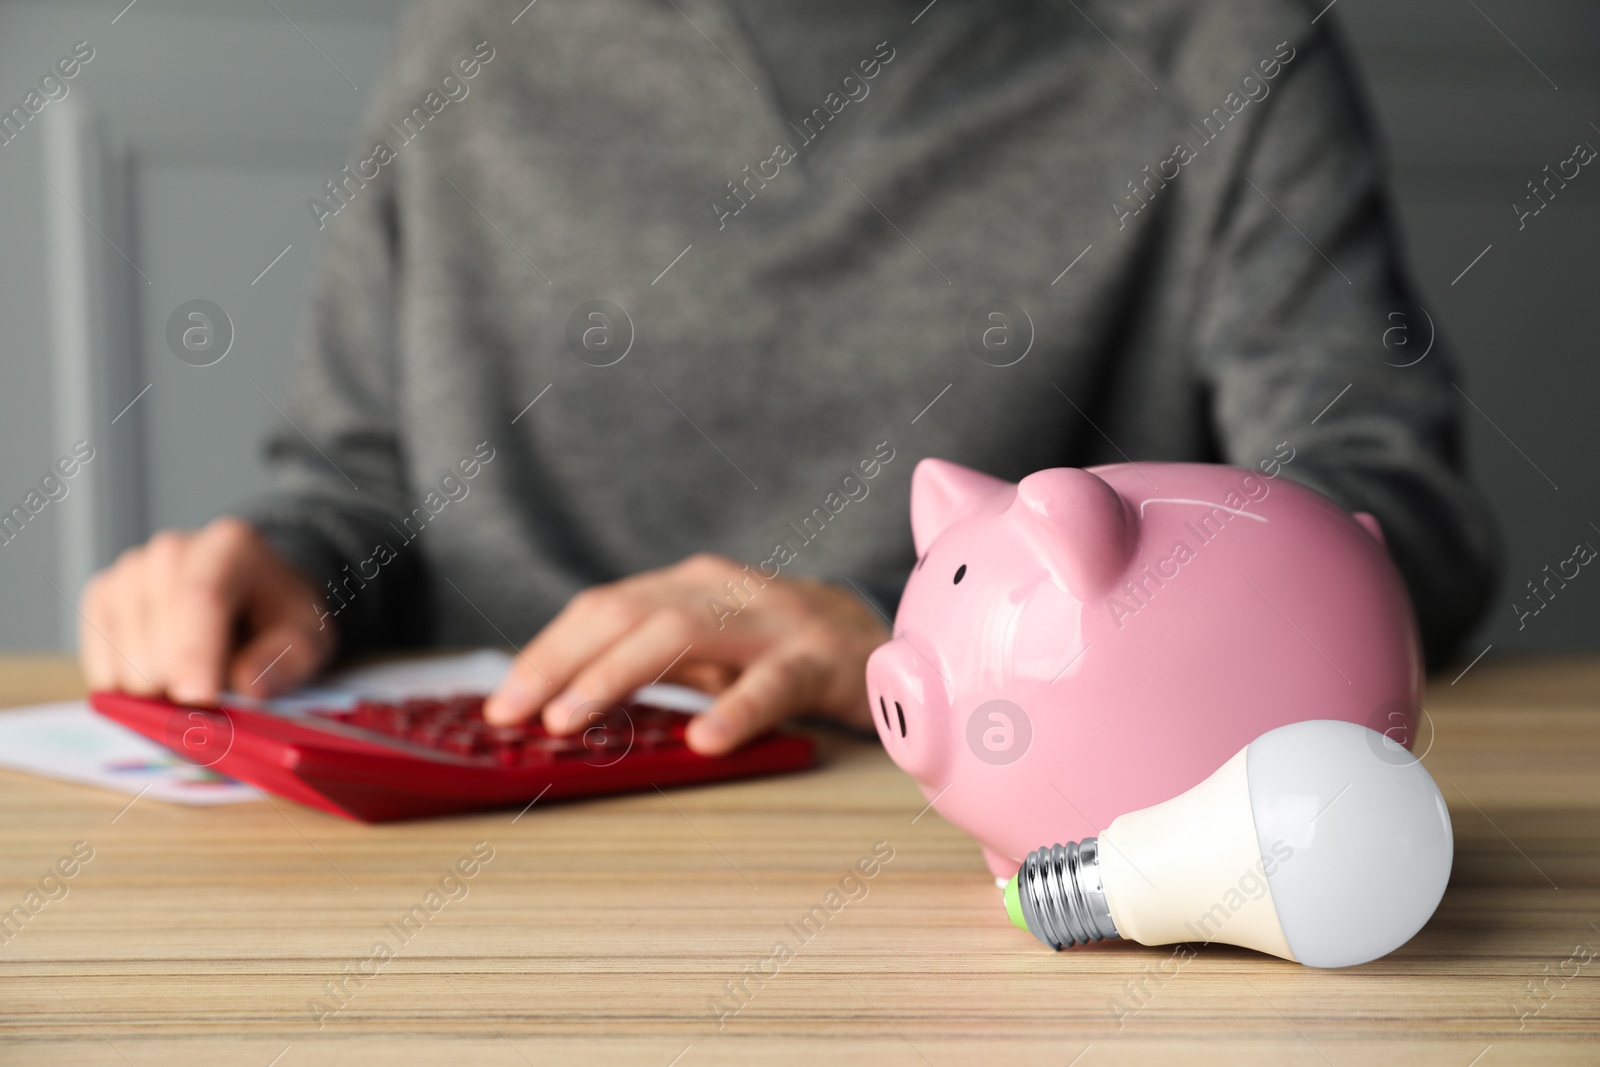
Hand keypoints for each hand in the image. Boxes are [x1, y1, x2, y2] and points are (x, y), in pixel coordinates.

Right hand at [79, 518, 335, 703]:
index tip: (197, 700)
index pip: (201, 597)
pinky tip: (164, 674)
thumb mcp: (307, 637)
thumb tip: (249, 686)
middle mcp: (171, 550)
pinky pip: (101, 665)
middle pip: (159, 636)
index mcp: (229, 546)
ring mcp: (130, 571)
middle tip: (220, 689)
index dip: (195, 653)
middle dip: (186, 681)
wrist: (254, 595)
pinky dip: (131, 688)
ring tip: (196, 670)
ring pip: (126, 658)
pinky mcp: (101, 598)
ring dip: (162, 687)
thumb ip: (285, 660)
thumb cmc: (279, 616)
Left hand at [483, 554, 889, 754]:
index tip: (501, 703)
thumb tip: (558, 704)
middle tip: (514, 715)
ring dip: (615, 676)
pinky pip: (773, 684)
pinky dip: (735, 711)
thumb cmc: (779, 653)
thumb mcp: (709, 650)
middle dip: (560, 663)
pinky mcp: (822, 660)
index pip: (603, 608)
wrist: (885, 641)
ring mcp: (774, 620)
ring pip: (682, 632)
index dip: (546, 653)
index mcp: (690, 585)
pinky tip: (704, 741)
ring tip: (570, 721)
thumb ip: (648, 664)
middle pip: (627, 613)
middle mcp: (724, 590)